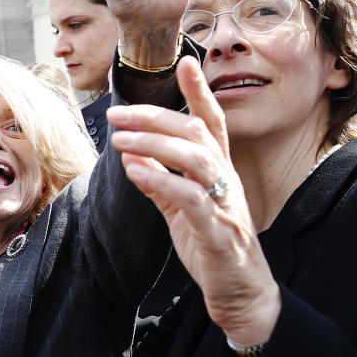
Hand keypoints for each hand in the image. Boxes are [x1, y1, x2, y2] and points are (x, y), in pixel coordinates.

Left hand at [107, 56, 280, 352]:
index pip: (210, 121)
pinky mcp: (218, 232)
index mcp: (218, 170)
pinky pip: (191, 200)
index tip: (183, 63)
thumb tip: (133, 154)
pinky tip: (136, 173)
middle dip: (154, 117)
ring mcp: (224, 204)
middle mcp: (225, 179)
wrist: (241, 292)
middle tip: (116, 113)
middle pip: (194, 133)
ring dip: (153, 145)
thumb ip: (160, 178)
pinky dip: (162, 182)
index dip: (198, 91)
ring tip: (119, 140)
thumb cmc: (211, 243)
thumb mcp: (181, 205)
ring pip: (194, 159)